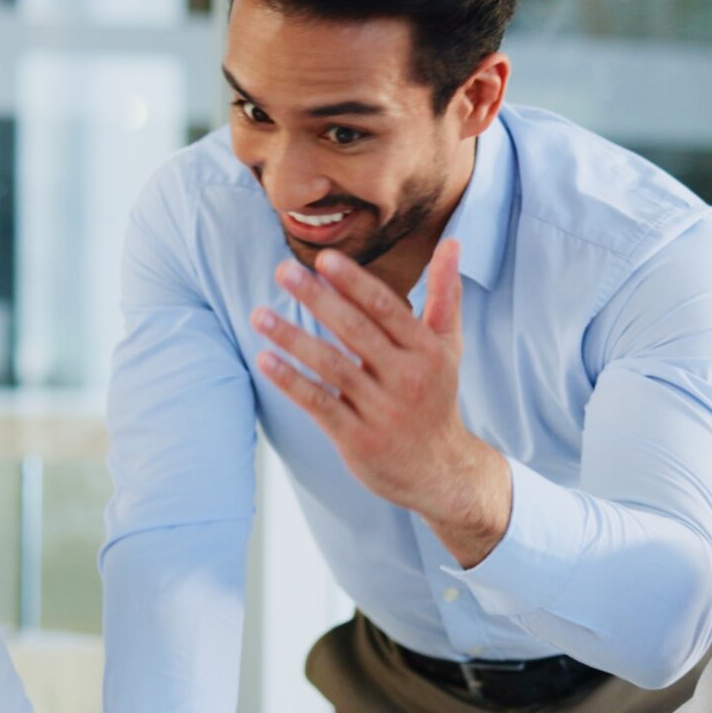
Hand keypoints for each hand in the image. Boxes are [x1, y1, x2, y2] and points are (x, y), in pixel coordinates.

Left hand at [251, 240, 512, 566]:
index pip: (386, 308)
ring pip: (331, 366)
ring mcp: (380, 410)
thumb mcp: (447, 346)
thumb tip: (452, 242)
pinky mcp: (357, 438)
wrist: (439, 470)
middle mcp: (406, 378)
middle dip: (317, 299)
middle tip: (282, 271)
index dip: (354, 282)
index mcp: (426, 350)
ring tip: (259, 314)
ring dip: (292, 338)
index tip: (324, 259)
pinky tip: (266, 360)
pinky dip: (292, 382)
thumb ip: (445, 294)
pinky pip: (319, 404)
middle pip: (354, 331)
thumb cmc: (434, 396)